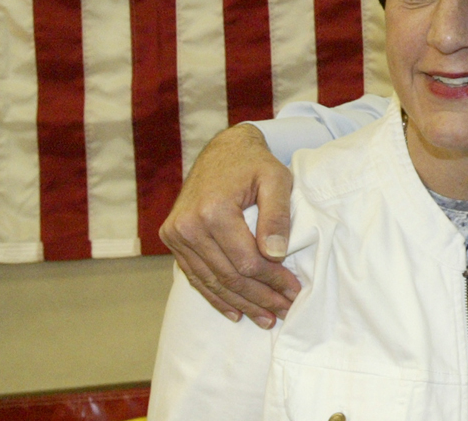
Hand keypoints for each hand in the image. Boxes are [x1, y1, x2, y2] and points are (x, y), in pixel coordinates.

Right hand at [159, 122, 299, 327]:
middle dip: (260, 297)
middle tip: (284, 311)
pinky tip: (235, 311)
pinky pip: (195, 275)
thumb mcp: (276, 179)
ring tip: (265, 318)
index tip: (294, 291)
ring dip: (240, 303)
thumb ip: (278, 215)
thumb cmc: (254, 163)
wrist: (223, 149)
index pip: (247, 261)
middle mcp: (188, 224)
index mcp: (214, 210)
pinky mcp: (172, 237)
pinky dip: (216, 296)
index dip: (273, 281)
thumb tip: (276, 255)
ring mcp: (176, 233)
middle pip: (229, 276)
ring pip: (212, 281)